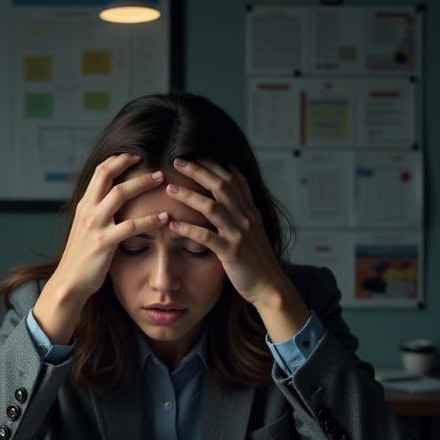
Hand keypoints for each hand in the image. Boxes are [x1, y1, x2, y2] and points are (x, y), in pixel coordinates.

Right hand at [34, 154, 168, 342]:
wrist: (69, 283)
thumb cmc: (82, 259)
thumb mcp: (86, 230)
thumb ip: (98, 215)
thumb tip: (114, 204)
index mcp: (84, 206)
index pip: (99, 172)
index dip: (117, 160)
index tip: (135, 155)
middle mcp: (87, 210)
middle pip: (107, 175)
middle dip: (129, 163)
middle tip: (152, 161)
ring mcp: (95, 225)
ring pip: (120, 193)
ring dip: (143, 183)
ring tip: (162, 180)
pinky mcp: (104, 242)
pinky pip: (131, 226)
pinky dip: (150, 219)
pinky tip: (165, 218)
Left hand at [165, 157, 308, 340]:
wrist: (270, 286)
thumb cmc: (256, 260)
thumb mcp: (252, 230)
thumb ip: (240, 212)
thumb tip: (229, 195)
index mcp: (250, 211)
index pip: (233, 179)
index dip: (214, 164)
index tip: (195, 153)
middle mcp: (246, 218)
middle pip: (221, 186)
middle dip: (198, 171)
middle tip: (177, 160)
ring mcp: (239, 234)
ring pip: (213, 207)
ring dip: (189, 196)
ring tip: (170, 188)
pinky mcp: (231, 253)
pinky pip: (207, 238)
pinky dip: (189, 229)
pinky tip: (173, 225)